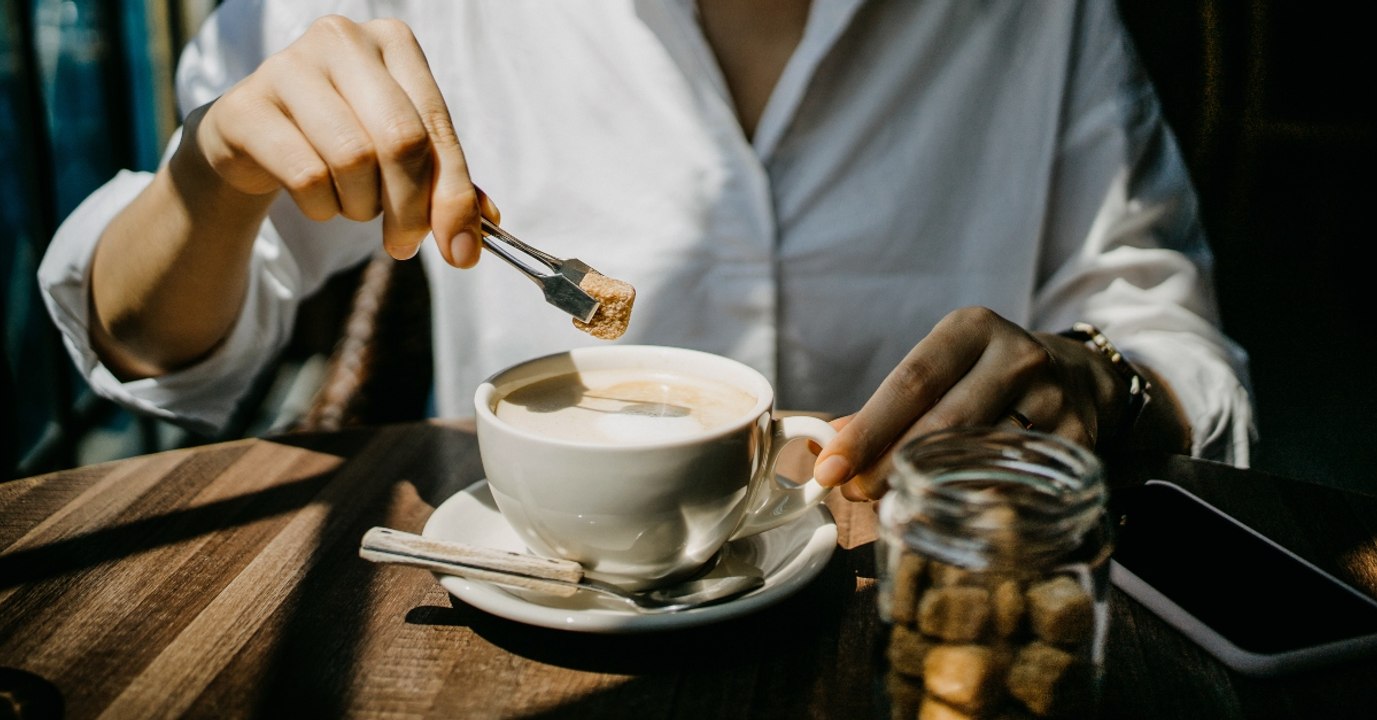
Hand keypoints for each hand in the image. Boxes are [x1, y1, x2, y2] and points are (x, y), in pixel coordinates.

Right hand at [183, 15, 490, 265]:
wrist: (255, 138)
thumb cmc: (341, 138)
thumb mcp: (400, 155)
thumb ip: (445, 187)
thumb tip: (476, 236)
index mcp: (393, 44)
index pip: (437, 128)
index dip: (454, 197)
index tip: (462, 252)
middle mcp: (343, 39)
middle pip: (401, 140)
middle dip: (410, 209)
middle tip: (403, 244)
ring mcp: (290, 65)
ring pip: (353, 159)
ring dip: (361, 205)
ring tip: (353, 203)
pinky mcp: (247, 106)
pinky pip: (306, 175)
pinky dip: (322, 207)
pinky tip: (318, 199)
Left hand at [813, 306, 1126, 500]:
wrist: (1076, 375)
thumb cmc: (982, 376)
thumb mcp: (939, 368)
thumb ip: (884, 408)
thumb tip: (826, 453)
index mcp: (972, 330)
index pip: (911, 382)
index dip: (868, 429)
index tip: (831, 468)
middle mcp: (1017, 357)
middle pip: (944, 424)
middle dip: (890, 466)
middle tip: (856, 496)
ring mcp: (1054, 399)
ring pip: (979, 459)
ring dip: (929, 490)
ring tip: (894, 504)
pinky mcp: (1077, 442)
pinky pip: (1015, 485)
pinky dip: (975, 504)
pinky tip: (950, 514)